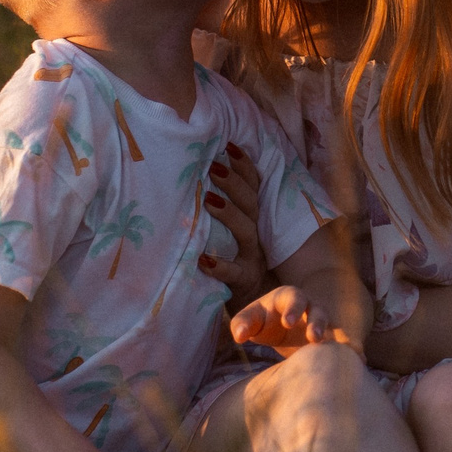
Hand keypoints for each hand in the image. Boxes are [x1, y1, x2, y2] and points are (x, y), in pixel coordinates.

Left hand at [197, 142, 267, 306]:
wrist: (255, 307)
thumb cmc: (233, 262)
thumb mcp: (231, 234)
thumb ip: (220, 208)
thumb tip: (195, 175)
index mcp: (252, 219)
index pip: (253, 187)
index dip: (244, 166)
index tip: (228, 145)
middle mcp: (255, 234)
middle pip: (250, 203)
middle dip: (234, 182)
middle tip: (213, 166)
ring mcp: (251, 258)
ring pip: (246, 231)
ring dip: (229, 214)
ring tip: (208, 200)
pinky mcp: (244, 282)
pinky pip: (233, 273)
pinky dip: (219, 266)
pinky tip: (201, 259)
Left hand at [230, 283, 355, 353]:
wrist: (282, 326)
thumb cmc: (264, 320)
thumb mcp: (251, 319)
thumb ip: (242, 323)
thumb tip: (238, 336)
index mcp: (289, 298)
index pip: (292, 298)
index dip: (292, 308)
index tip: (287, 322)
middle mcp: (310, 307)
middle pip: (317, 310)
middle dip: (316, 322)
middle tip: (313, 338)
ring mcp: (323, 322)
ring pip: (334, 326)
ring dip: (338, 337)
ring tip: (345, 351)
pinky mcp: (331, 338)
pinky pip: (344, 341)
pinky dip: (353, 349)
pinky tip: (360, 360)